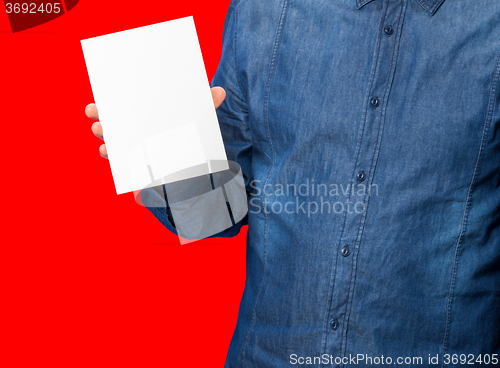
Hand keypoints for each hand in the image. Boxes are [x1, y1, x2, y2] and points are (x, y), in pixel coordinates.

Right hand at [86, 86, 226, 158]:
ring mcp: (136, 146)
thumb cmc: (192, 125)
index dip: (103, 107)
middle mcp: (135, 128)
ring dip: (106, 142)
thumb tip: (221, 92)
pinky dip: (117, 161)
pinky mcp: (141, 163)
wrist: (198, 150)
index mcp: (143, 112)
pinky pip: (124, 163)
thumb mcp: (198, 114)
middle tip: (95, 117)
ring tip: (102, 138)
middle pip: (111, 125)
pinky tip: (111, 155)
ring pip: (114, 144)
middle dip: (100, 122)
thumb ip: (206, 103)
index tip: (95, 106)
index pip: (119, 107)